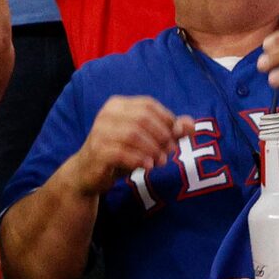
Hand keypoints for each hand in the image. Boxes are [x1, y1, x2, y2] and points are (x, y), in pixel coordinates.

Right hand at [69, 95, 188, 197]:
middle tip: (170, 152)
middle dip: (161, 136)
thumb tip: (191, 125)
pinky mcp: (97, 151)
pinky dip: (138, 160)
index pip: (148, 105)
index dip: (166, 120)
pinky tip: (147, 167)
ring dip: (152, 149)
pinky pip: (121, 152)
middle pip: (142, 118)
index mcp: (118, 105)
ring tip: (160, 162)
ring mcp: (99, 132)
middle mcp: (107, 114)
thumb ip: (169, 131)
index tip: (175, 137)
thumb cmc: (119, 153)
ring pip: (133, 134)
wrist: (87, 173)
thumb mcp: (146, 141)